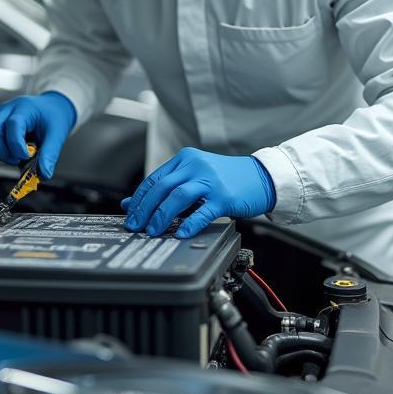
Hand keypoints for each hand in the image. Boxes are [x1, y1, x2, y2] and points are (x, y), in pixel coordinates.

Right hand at [0, 92, 76, 179]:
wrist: (52, 107)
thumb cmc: (54, 117)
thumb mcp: (57, 135)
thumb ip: (49, 155)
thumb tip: (43, 174)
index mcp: (25, 108)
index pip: (13, 125)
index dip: (16, 145)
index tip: (25, 157)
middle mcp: (8, 108)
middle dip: (1, 151)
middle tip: (16, 160)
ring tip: (9, 155)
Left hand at [121, 148, 275, 237]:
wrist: (262, 177)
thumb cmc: (226, 180)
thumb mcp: (193, 178)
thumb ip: (166, 188)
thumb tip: (131, 202)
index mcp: (185, 160)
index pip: (154, 179)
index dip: (139, 198)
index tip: (130, 214)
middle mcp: (196, 166)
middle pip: (162, 187)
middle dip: (145, 209)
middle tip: (136, 226)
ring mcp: (210, 181)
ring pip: (178, 196)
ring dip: (161, 215)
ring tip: (152, 231)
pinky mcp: (224, 196)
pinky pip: (203, 211)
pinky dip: (190, 223)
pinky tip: (181, 233)